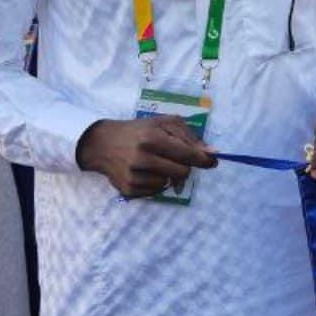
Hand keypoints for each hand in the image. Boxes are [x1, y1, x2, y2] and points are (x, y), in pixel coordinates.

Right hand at [76, 116, 216, 198]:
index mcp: (152, 138)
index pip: (186, 154)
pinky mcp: (127, 190)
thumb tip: (212, 153)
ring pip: (169, 184)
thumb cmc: (139, 131)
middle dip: (185, 166)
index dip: (203, 160)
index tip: (212, 162)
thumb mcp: (164, 123)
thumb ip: (189, 136)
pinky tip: (147, 172)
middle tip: (178, 159)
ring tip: (157, 163)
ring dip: (169, 175)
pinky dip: (157, 183)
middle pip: (181, 172)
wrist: (103, 144)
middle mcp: (141, 158)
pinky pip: (156, 192)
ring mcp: (133, 176)